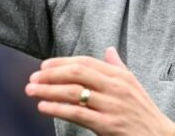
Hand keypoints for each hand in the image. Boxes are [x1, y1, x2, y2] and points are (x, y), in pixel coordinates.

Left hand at [25, 47, 174, 135]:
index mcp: (119, 75)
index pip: (85, 62)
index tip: (44, 65)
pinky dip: (57, 108)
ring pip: (74, 92)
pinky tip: (43, 106)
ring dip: (48, 90)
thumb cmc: (142, 111)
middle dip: (51, 74)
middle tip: (33, 77)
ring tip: (31, 90)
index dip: (62, 62)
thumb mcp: (132, 84)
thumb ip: (117, 66)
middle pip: (77, 73)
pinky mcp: (107, 125)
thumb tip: (108, 49)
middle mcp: (114, 86)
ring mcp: (111, 105)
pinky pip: (77, 113)